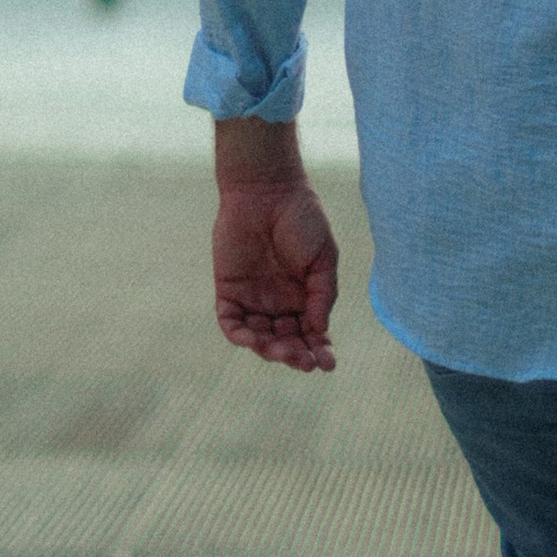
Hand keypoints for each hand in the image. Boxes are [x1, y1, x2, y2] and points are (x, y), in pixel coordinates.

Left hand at [213, 176, 339, 371]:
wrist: (268, 192)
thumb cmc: (302, 220)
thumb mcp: (324, 258)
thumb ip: (323, 295)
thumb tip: (320, 331)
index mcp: (304, 298)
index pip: (311, 335)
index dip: (319, 351)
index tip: (327, 364)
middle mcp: (279, 304)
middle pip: (286, 341)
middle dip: (295, 355)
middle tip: (303, 361)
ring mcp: (253, 299)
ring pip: (259, 338)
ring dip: (269, 350)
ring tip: (281, 351)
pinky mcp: (229, 291)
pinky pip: (231, 322)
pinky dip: (240, 335)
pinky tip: (253, 340)